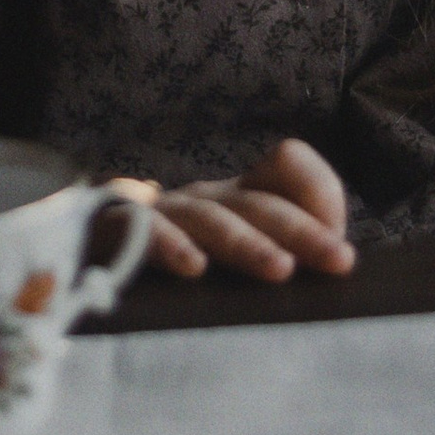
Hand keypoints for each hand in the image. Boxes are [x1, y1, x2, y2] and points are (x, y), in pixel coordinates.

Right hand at [143, 135, 356, 283]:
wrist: (91, 251)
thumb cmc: (182, 265)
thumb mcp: (236, 260)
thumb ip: (281, 256)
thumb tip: (333, 269)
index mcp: (241, 197)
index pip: (286, 164)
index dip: (319, 193)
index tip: (343, 248)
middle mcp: (209, 197)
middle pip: (260, 203)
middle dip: (304, 231)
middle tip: (340, 261)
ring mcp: (167, 212)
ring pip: (213, 219)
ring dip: (249, 243)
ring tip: (280, 270)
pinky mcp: (122, 231)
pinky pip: (148, 233)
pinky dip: (171, 247)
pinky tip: (194, 268)